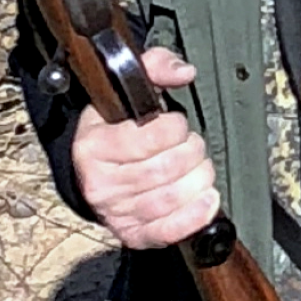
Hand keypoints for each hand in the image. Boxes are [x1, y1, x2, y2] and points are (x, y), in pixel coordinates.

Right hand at [71, 45, 221, 250]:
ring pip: (171, 198)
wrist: (94, 169)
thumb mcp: (128, 88)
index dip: (174, 127)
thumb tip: (183, 72)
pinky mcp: (131, 234)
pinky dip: (195, 215)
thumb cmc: (117, 127)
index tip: (176, 124)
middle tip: (191, 145)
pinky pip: (168, 231)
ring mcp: (115, 213)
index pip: (148, 137)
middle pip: (166, 169)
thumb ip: (155, 66)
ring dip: (199, 179)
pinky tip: (207, 199)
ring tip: (198, 168)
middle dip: (192, 152)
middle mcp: (99, 183)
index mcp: (93, 146)